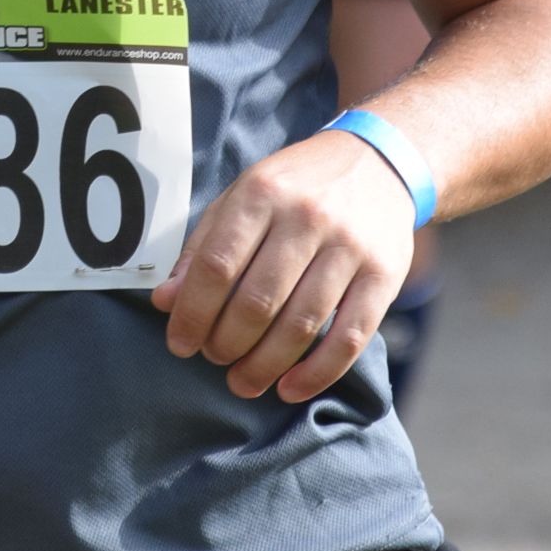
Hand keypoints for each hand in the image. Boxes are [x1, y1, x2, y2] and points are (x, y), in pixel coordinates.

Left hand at [149, 129, 415, 401]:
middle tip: (214, 359)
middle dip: (226, 343)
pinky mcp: (384, 274)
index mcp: (262, 193)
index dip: (192, 313)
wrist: (377, 163)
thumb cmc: (294, 188)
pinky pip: (350, 337)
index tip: (180, 344)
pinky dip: (317, 372)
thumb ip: (202, 247)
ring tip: (243, 381)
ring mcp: (350, 246)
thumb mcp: (241, 199)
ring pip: (301, 324)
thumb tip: (166, 302)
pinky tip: (290, 388)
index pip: (217, 265)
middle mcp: (307, 216)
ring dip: (264, 364)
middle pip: (257, 301)